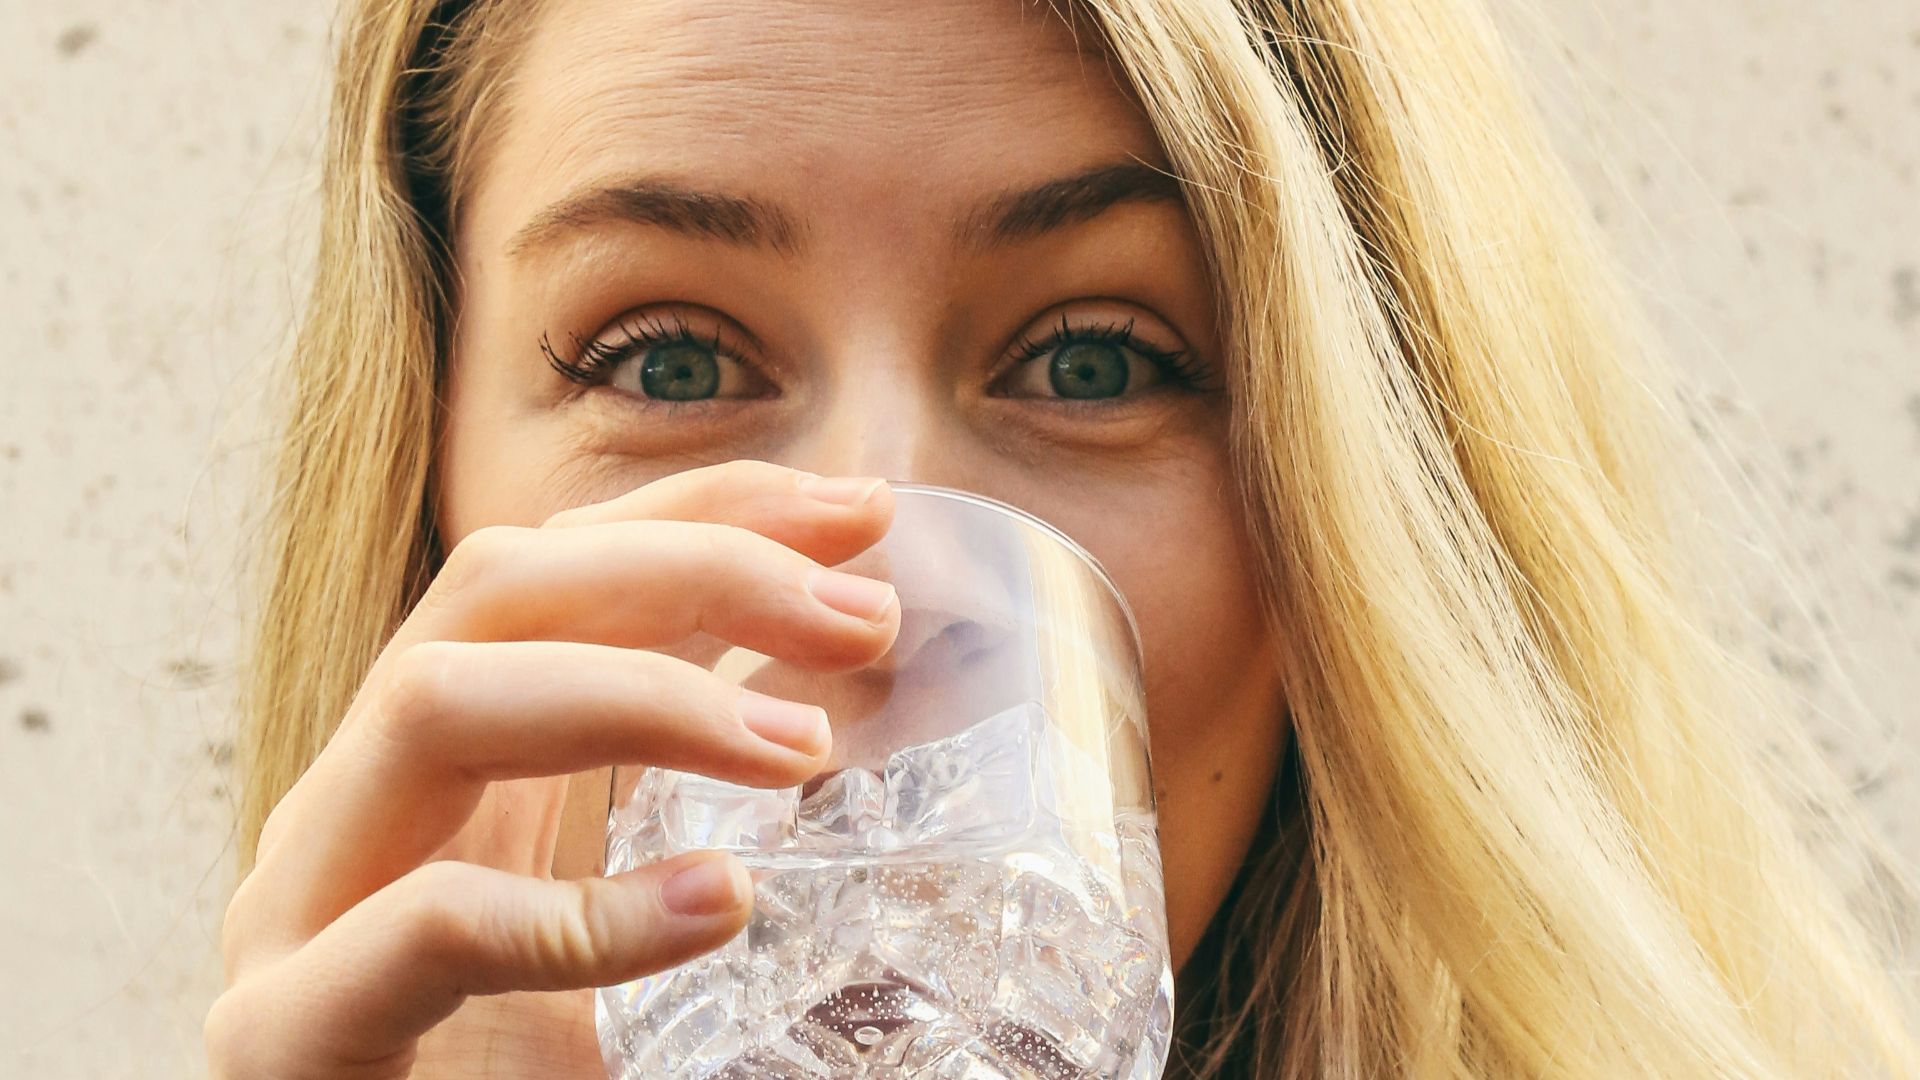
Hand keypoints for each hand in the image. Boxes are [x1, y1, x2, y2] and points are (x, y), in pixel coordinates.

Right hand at [207, 460, 899, 1077]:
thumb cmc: (519, 1074)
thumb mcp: (626, 908)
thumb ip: (695, 812)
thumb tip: (852, 719)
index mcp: (444, 760)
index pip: (563, 567)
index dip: (707, 510)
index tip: (862, 513)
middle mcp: (362, 801)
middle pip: (498, 587)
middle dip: (695, 567)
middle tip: (868, 618)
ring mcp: (304, 907)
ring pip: (434, 700)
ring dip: (641, 695)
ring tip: (803, 750)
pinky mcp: (287, 1032)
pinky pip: (424, 926)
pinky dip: (577, 910)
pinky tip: (713, 905)